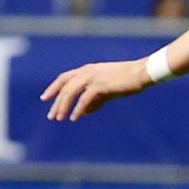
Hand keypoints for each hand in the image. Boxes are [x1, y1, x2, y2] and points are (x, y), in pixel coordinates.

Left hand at [41, 59, 155, 121]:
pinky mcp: (100, 85)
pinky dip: (77, 109)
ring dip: (63, 106)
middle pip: (64, 87)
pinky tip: (74, 118)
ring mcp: (93, 77)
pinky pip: (84, 99)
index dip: (53, 88)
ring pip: (70, 92)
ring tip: (59, 119)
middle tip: (51, 116)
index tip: (45, 98)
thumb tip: (84, 112)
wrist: (142, 73)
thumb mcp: (109, 91)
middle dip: (56, 102)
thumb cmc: (128, 81)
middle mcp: (87, 72)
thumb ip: (95, 100)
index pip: (64, 78)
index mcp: (88, 69)